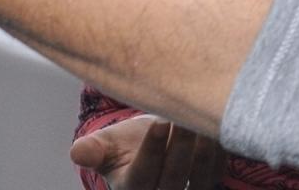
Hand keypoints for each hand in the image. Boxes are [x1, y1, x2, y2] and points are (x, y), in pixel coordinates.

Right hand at [69, 114, 227, 189]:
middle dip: (181, 145)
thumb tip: (78, 153)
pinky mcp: (209, 183)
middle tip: (185, 115)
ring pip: (201, 177)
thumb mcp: (105, 143)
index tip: (158, 123)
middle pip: (174, 177)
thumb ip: (93, 149)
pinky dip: (220, 150)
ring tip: (205, 118)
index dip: (152, 151)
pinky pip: (217, 171)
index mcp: (131, 188)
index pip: (142, 175)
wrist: (154, 141)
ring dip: (205, 149)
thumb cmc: (126, 143)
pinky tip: (218, 125)